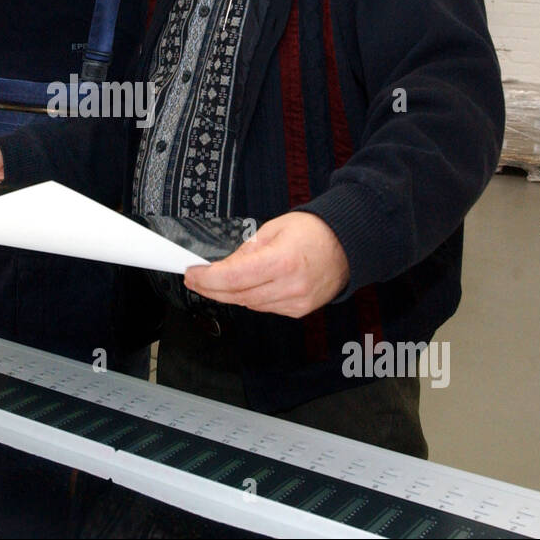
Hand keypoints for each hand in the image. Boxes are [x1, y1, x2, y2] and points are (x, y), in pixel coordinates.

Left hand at [182, 211, 350, 317]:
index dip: (206, 279)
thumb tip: (222, 266)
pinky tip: (249, 286)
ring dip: (230, 294)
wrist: (348, 245)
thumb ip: (246, 249)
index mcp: (281, 261)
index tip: (191, 274)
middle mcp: (289, 285)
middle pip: (236, 295)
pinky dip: (252, 298)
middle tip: (195, 280)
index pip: (232, 278)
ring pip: (249, 304)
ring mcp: (296, 301)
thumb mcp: (274, 228)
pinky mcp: (299, 310)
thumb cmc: (313, 232)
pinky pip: (265, 307)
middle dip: (210, 288)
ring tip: (219, 281)